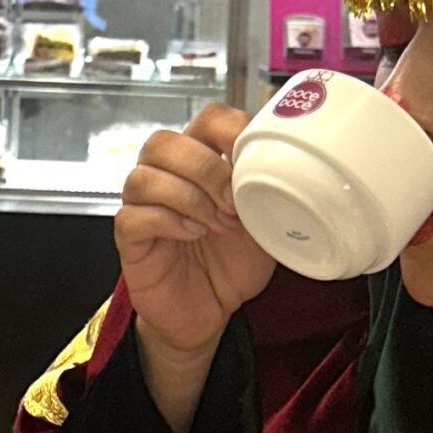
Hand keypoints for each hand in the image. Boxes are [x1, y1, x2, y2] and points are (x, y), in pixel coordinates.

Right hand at [117, 104, 278, 432]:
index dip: (228, 130)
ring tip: (217, 224)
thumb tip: (301, 172)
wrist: (209, 314)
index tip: (250, 158)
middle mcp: (166, 176)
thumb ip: (272, 193)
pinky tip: (192, 235)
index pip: (205, 119)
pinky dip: (167, 221)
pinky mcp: (130, 238)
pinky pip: (134, 216)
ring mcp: (142, 205)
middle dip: (206, 169)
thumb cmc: (231, 264)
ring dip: (188, 197)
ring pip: (144, 175)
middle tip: (234, 202)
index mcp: (201, 162)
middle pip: (164, 142)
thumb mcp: (265, 224)